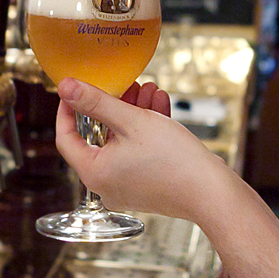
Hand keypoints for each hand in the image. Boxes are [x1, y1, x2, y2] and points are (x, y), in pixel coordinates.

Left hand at [54, 76, 231, 222]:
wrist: (213, 192)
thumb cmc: (174, 160)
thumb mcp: (132, 121)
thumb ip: (96, 102)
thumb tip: (65, 87)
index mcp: (94, 173)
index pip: (67, 138)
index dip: (69, 109)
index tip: (75, 90)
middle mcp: (107, 185)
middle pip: (100, 138)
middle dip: (115, 106)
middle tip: (125, 84)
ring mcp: (127, 188)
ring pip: (123, 143)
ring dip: (135, 114)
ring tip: (149, 89)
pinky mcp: (147, 187)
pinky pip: (139, 154)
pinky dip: (146, 132)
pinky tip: (160, 105)